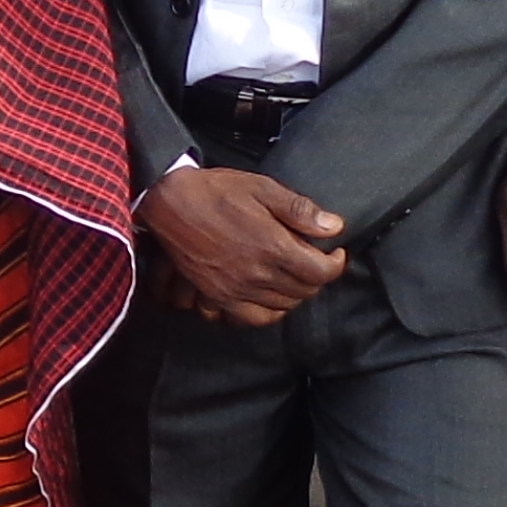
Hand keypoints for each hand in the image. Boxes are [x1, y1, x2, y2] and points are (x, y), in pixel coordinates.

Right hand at [140, 162, 344, 329]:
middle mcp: (258, 275)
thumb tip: (334, 227)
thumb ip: (300, 211)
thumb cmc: (217, 192)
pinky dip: (272, 311)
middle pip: (305, 290)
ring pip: (284, 305)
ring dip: (298, 292)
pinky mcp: (220, 296)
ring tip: (296, 274)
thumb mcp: (263, 189)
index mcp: (273, 247)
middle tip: (316, 258)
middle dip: (318, 276)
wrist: (170, 204)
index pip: (321, 271)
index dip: (336, 263)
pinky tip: (274, 296)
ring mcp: (237, 290)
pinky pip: (256, 318)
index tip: (336, 251)